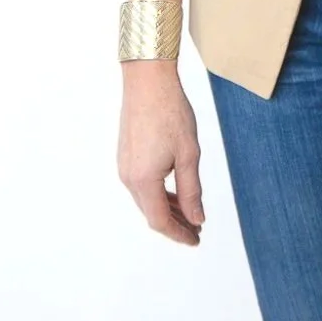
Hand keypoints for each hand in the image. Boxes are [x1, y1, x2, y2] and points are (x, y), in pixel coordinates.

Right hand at [117, 61, 205, 244]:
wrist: (147, 81)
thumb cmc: (171, 113)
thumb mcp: (189, 154)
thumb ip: (191, 191)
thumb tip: (196, 219)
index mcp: (143, 180)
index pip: (159, 221)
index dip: (179, 234)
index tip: (196, 239)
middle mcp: (128, 177)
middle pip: (150, 213)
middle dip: (174, 224)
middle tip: (197, 230)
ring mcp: (124, 166)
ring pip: (145, 200)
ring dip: (166, 209)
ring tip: (189, 213)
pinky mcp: (126, 155)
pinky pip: (141, 185)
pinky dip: (158, 194)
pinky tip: (174, 191)